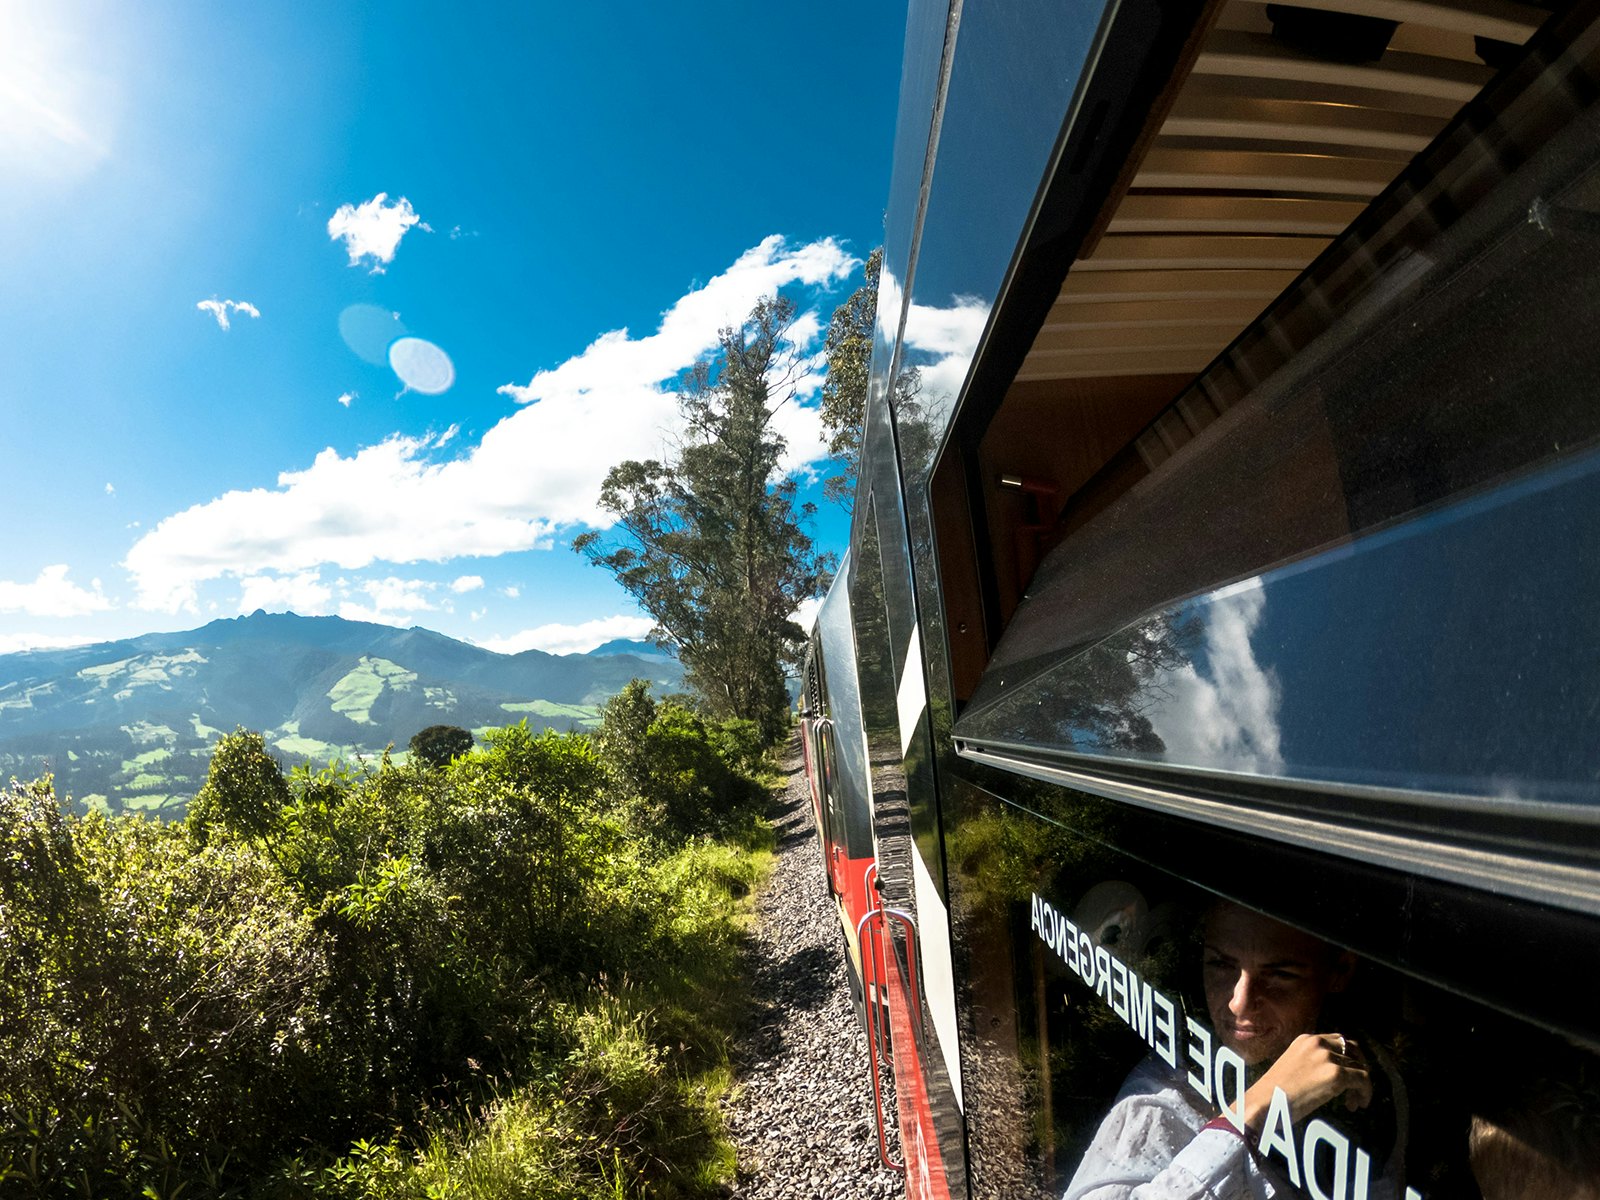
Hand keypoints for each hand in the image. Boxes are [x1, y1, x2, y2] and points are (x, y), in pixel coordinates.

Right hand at [1242, 1033, 1372, 1129]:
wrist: (1265, 1102)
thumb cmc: (1273, 1092)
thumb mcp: (1293, 1066)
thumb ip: (1312, 1062)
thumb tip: (1332, 1073)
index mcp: (1306, 1039)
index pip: (1338, 1041)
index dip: (1348, 1058)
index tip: (1347, 1076)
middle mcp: (1318, 1043)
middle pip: (1353, 1049)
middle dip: (1359, 1067)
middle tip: (1355, 1088)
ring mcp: (1328, 1058)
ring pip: (1360, 1066)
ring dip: (1361, 1084)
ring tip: (1353, 1101)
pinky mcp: (1336, 1074)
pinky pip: (1363, 1080)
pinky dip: (1365, 1092)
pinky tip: (1357, 1104)